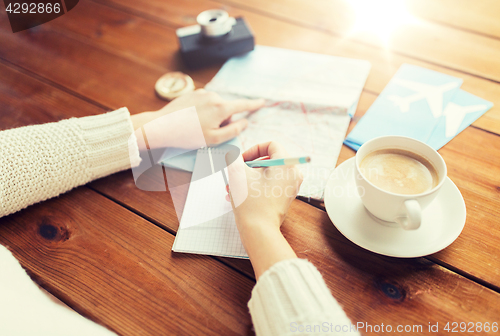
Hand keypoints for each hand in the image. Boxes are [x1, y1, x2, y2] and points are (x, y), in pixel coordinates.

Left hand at [131, 89, 264, 147]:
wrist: (161, 126)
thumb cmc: (188, 135)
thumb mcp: (214, 139)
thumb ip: (233, 131)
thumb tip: (244, 122)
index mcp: (221, 108)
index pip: (243, 105)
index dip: (254, 104)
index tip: (263, 102)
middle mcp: (213, 96)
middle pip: (227, 109)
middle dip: (223, 121)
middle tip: (208, 133)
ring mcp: (201, 93)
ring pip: (215, 106)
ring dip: (212, 116)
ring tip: (196, 127)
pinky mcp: (191, 94)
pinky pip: (204, 104)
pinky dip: (202, 112)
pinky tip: (191, 121)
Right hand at [225, 141, 302, 278]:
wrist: (259, 231)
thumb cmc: (251, 203)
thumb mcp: (238, 175)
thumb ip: (234, 159)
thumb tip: (234, 155)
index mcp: (286, 165)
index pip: (271, 145)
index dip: (254, 149)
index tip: (242, 160)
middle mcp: (293, 175)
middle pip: (269, 160)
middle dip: (248, 165)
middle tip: (236, 172)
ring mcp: (290, 188)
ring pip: (267, 174)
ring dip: (248, 177)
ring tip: (231, 186)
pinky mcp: (285, 198)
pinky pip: (269, 185)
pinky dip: (255, 186)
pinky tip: (237, 194)